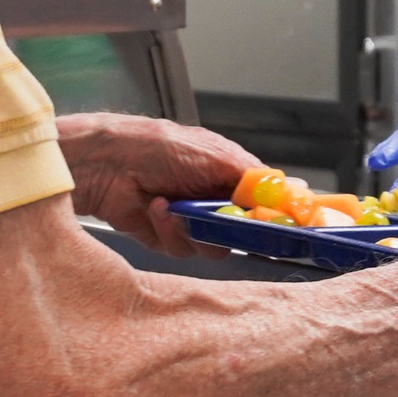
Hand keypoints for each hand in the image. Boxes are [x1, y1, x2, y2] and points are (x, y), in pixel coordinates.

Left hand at [56, 113, 258, 260]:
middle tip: (219, 217)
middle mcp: (212, 199)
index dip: (272, 215)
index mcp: (229, 175)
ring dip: (194, 228)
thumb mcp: (216, 156)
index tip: (278, 225)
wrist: (107, 164)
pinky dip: (169, 230)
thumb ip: (254, 177)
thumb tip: (290, 191)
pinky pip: (183, 249)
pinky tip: (156, 208)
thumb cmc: (159, 147)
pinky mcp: (167, 238)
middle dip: (230, 227)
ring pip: (214, 247)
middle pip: (243, 231)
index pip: (263, 201)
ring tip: (174, 205)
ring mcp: (191, 220)